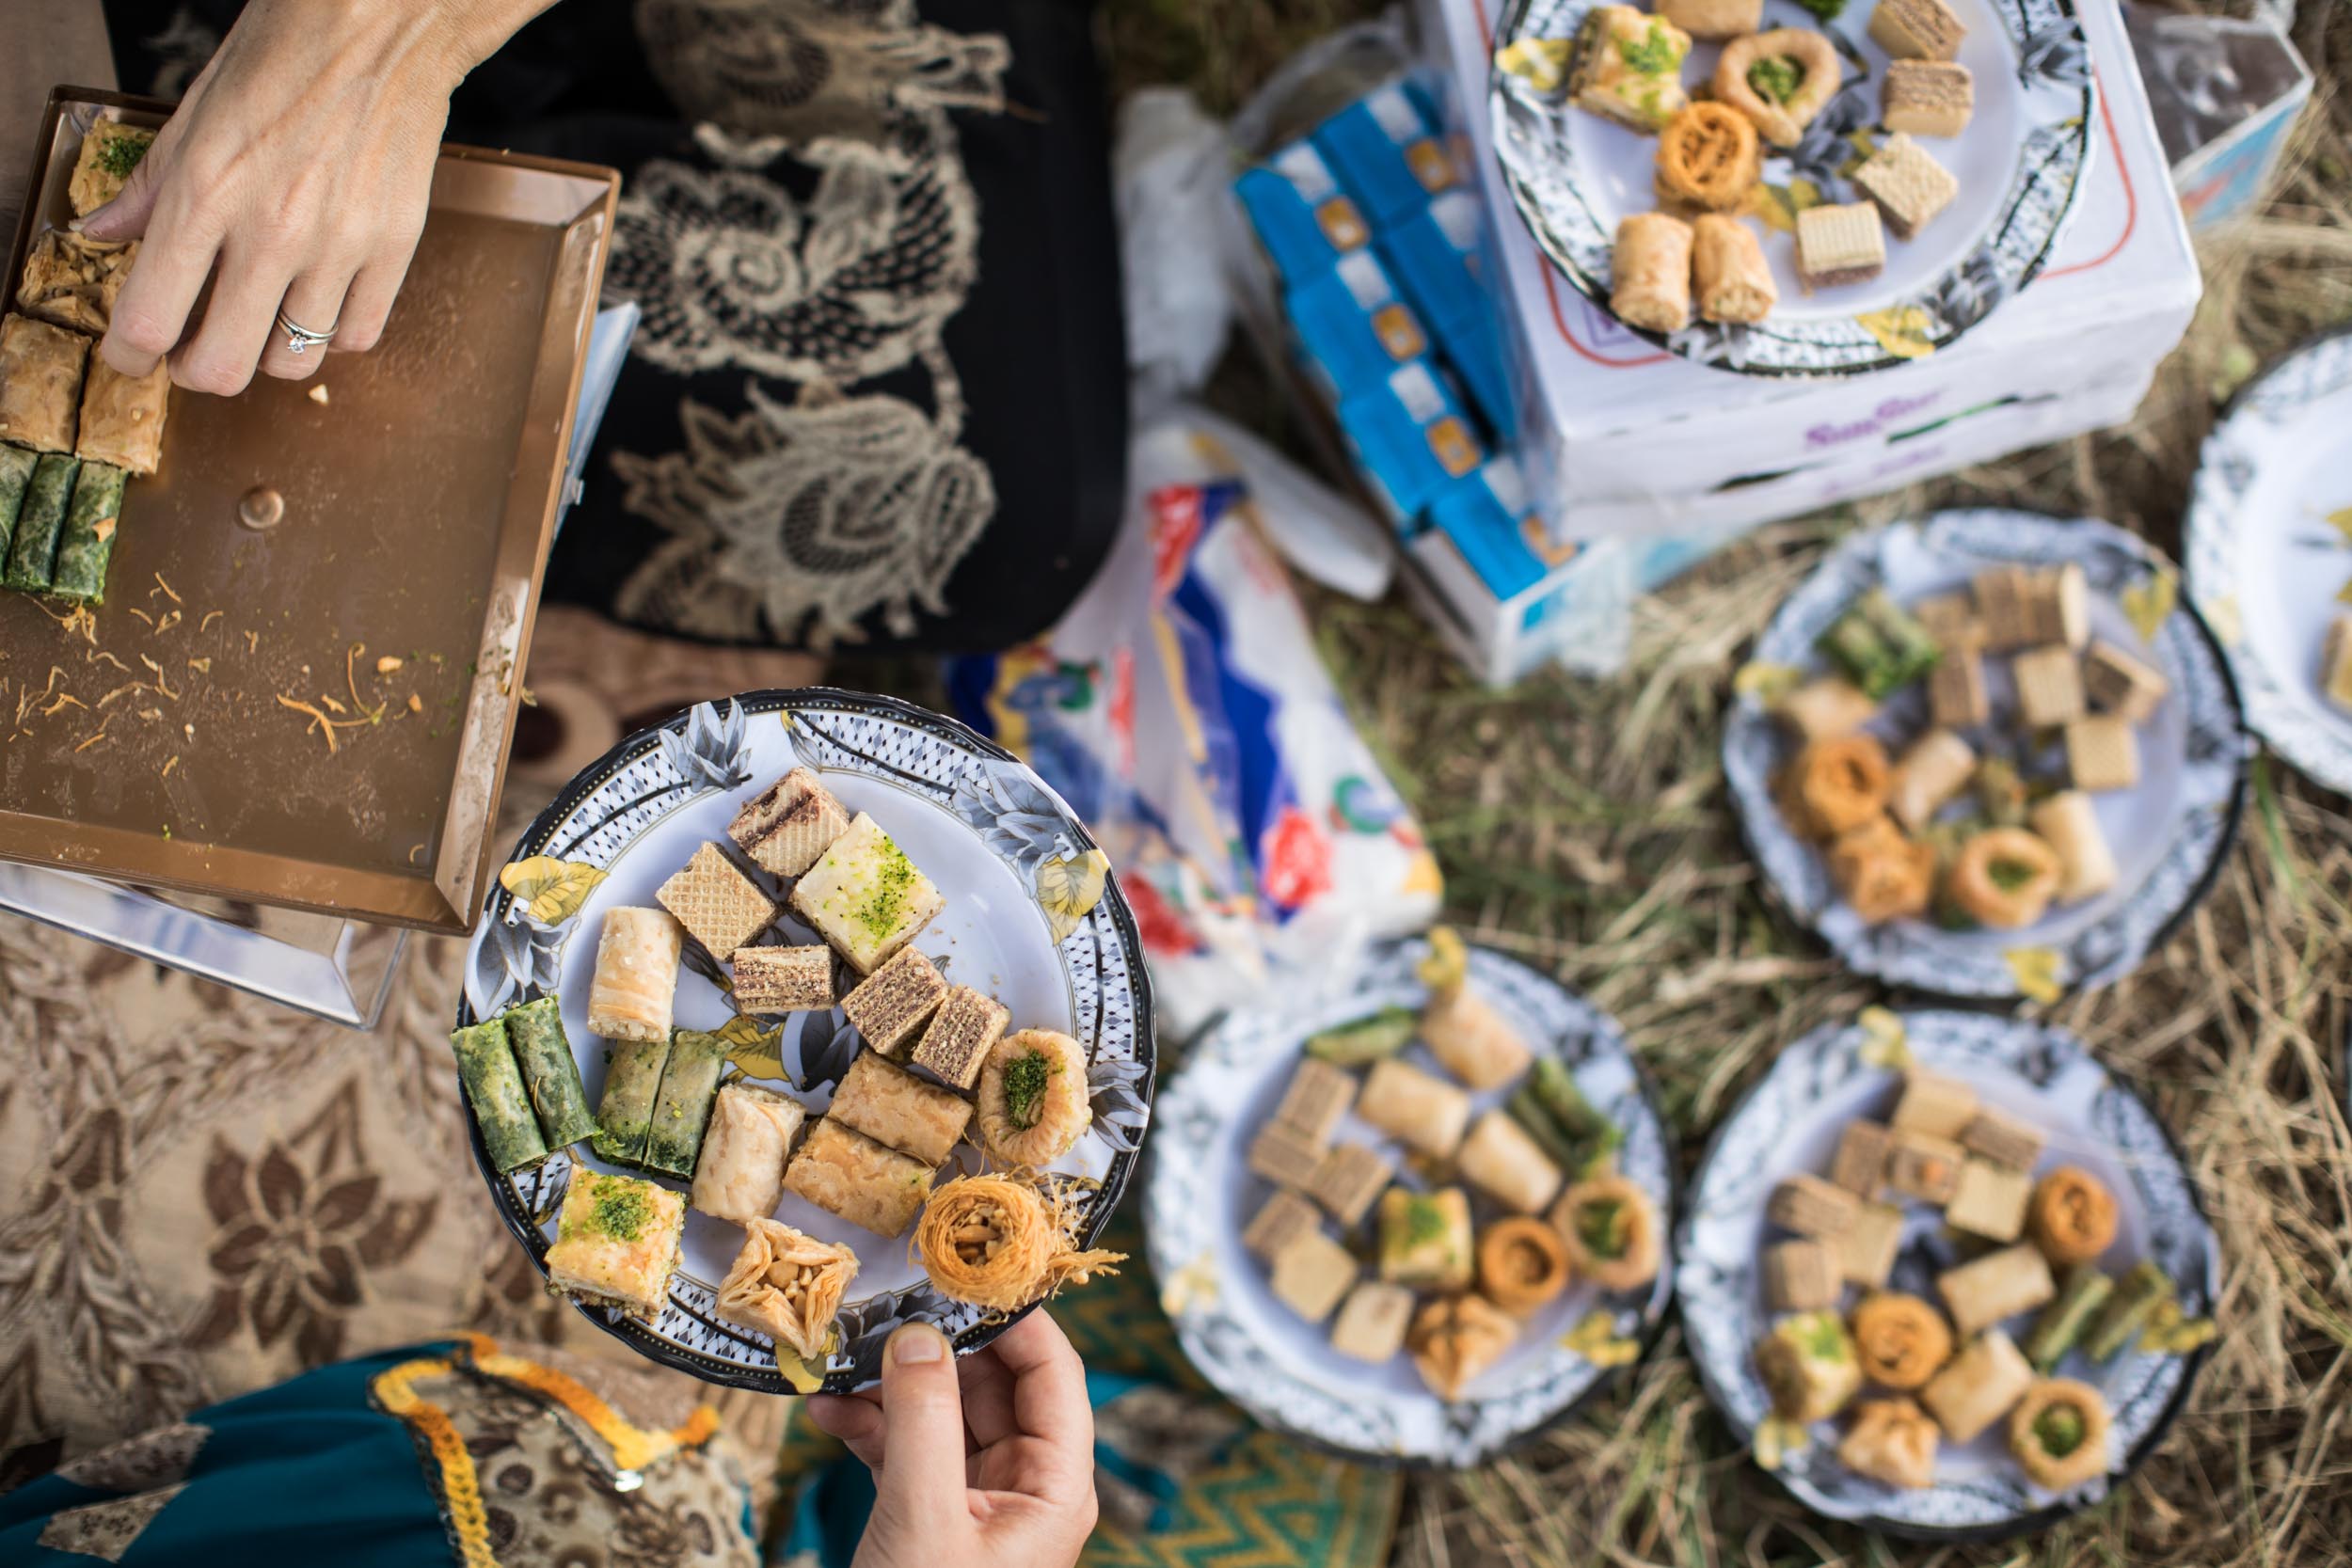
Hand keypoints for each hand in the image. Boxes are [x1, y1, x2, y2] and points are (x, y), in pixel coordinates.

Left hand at [79, 0, 549, 393]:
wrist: (380, 28)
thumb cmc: (283, 55)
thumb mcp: (194, 111)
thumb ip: (150, 185)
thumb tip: (105, 234)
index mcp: (206, 193)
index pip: (149, 319)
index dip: (128, 356)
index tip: (130, 356)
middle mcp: (273, 231)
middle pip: (221, 366)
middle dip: (194, 371)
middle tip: (191, 355)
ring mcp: (340, 247)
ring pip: (291, 362)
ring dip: (263, 352)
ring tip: (258, 321)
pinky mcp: (393, 249)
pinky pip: (356, 335)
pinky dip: (329, 334)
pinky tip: (315, 303)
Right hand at [806, 1312, 1097, 1567]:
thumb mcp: (925, 1517)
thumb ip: (923, 1422)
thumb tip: (917, 1336)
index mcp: (1055, 1485)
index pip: (1051, 1372)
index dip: (1014, 1317)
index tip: (964, 1272)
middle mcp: (1025, 1485)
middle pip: (992, 1384)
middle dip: (935, 1346)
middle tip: (885, 1305)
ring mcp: (977, 1500)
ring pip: (941, 1415)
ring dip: (889, 1386)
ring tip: (840, 1354)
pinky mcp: (930, 1517)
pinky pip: (906, 1451)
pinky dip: (868, 1428)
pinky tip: (827, 1407)